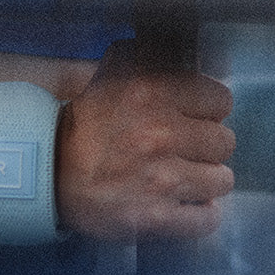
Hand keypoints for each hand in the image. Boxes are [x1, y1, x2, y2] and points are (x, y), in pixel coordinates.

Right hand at [56, 41, 234, 239]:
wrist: (49, 172)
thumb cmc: (89, 123)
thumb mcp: (117, 71)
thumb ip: (160, 55)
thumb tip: (214, 59)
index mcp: (152, 92)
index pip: (221, 100)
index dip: (206, 111)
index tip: (189, 119)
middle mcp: (159, 133)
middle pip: (224, 142)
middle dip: (205, 147)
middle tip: (180, 151)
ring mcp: (160, 179)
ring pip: (221, 181)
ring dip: (204, 182)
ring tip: (180, 179)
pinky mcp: (155, 217)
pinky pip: (207, 220)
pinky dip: (198, 216)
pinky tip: (181, 206)